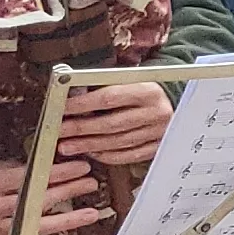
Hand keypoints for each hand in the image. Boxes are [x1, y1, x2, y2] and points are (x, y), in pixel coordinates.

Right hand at [0, 162, 103, 234]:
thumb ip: (20, 168)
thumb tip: (55, 164)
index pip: (27, 179)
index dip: (56, 173)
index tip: (81, 167)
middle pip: (35, 202)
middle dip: (67, 191)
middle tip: (91, 183)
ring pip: (36, 227)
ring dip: (67, 221)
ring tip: (92, 213)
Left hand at [54, 80, 171, 167]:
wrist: (173, 100)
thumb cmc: (143, 88)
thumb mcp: (127, 79)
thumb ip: (103, 86)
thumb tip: (70, 96)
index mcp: (149, 91)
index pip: (109, 98)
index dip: (82, 105)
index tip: (62, 109)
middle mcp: (157, 112)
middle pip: (112, 124)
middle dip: (81, 129)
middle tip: (59, 133)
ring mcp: (160, 132)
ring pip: (118, 142)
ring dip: (89, 145)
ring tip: (68, 147)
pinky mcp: (159, 147)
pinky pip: (129, 155)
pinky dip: (108, 155)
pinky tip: (92, 152)